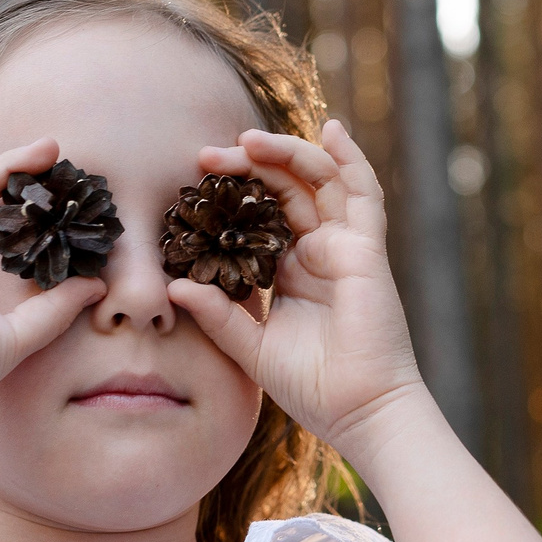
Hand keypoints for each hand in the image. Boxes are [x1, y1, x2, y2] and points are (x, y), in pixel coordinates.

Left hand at [166, 120, 430, 461]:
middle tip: (205, 156)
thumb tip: (174, 287)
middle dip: (248, 166)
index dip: (230, 194)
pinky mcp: (367, 250)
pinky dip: (351, 158)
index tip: (192, 180)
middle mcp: (320, 251)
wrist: (361, 412)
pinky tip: (332, 129)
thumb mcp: (252, 349)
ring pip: (320, 181)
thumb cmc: (314, 388)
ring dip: (287, 154)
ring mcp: (346, 246)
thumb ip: (219, 316)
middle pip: (285, 189)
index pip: (261, 214)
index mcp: (292, 270)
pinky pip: (363, 194)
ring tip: (248, 139)